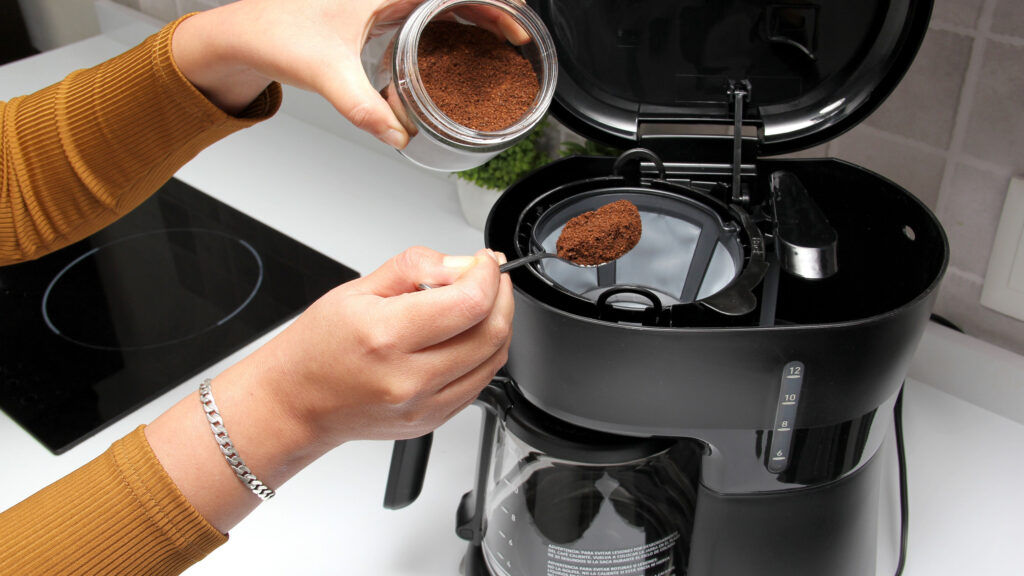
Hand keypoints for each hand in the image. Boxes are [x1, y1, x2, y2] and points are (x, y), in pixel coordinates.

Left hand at [170, 0, 528, 148]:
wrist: (246, 33)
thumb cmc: (275, 34)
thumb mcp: (326, 74)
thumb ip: (363, 109)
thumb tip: (396, 135)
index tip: (513, 11)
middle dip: (491, 9)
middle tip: (518, 34)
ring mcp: (382, 3)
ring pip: (441, 3)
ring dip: (474, 17)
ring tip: (502, 37)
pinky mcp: (376, 17)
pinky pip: (426, 16)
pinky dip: (451, 27)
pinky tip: (461, 47)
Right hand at [252, 246, 513, 446]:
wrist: (297, 402)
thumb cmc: (318, 347)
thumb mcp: (358, 288)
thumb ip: (416, 267)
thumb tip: (461, 264)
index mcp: (386, 337)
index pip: (468, 304)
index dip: (487, 276)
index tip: (484, 261)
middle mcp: (408, 378)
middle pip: (490, 333)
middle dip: (501, 296)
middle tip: (490, 277)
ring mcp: (423, 405)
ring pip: (493, 360)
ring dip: (499, 324)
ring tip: (479, 303)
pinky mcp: (432, 421)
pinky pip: (479, 383)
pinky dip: (484, 354)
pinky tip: (466, 336)